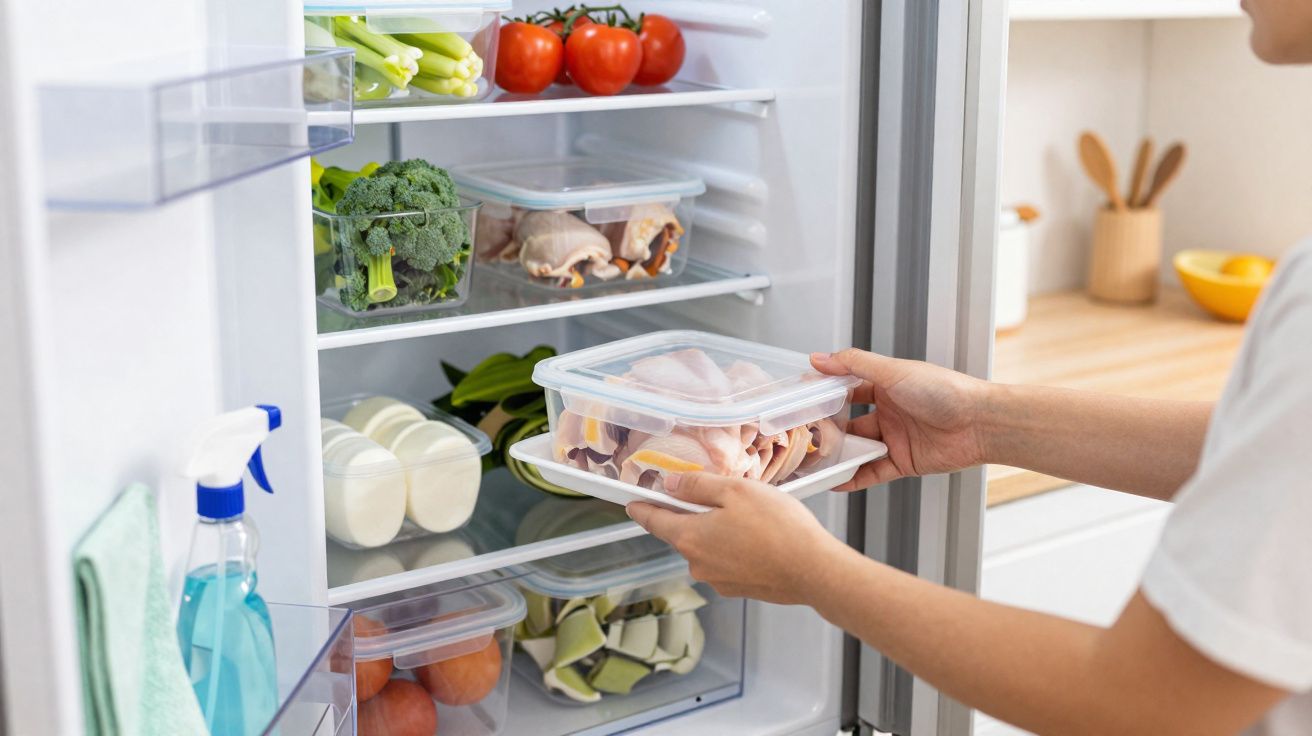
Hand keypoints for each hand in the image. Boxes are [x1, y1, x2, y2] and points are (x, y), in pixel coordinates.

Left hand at [626, 472, 849, 603]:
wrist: (814, 570)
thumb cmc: (778, 528)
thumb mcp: (735, 490)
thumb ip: (698, 485)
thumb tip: (671, 485)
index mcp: (689, 537)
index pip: (653, 521)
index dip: (642, 507)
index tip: (632, 502)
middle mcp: (697, 564)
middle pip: (684, 532)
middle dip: (697, 513)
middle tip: (725, 496)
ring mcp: (718, 580)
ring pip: (709, 546)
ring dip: (720, 531)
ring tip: (753, 517)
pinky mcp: (739, 588)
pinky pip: (728, 561)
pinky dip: (737, 548)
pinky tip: (762, 538)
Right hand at [810, 349, 988, 488]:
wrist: (980, 423)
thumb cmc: (944, 390)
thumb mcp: (893, 371)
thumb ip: (854, 365)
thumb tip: (819, 358)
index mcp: (887, 386)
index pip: (848, 390)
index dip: (826, 396)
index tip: (802, 402)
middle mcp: (890, 411)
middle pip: (850, 423)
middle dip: (828, 431)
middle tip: (804, 437)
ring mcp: (896, 438)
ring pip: (859, 449)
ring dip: (839, 456)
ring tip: (814, 462)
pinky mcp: (904, 462)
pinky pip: (873, 472)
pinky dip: (855, 478)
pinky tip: (836, 482)